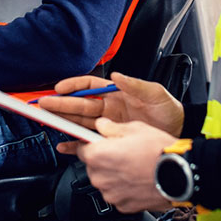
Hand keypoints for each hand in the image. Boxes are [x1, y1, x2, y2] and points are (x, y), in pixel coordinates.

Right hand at [37, 72, 183, 156]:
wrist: (177, 133)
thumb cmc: (168, 111)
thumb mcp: (156, 93)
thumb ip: (136, 84)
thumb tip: (118, 76)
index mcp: (116, 93)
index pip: (88, 86)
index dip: (73, 86)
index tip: (60, 89)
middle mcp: (108, 108)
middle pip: (78, 104)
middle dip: (60, 104)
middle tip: (43, 105)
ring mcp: (107, 125)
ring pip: (79, 121)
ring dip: (63, 121)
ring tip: (47, 121)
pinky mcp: (109, 140)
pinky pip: (88, 141)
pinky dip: (75, 144)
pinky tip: (64, 144)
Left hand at [75, 118, 176, 213]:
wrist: (180, 175)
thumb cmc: (160, 151)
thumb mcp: (135, 128)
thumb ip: (112, 128)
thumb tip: (101, 125)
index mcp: (98, 155)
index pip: (80, 148)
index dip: (89, 143)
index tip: (92, 142)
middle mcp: (100, 177)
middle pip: (93, 166)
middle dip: (104, 159)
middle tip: (123, 152)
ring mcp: (111, 193)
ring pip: (105, 181)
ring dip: (114, 175)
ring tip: (134, 166)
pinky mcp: (122, 206)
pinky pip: (117, 194)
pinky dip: (124, 188)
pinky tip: (138, 179)